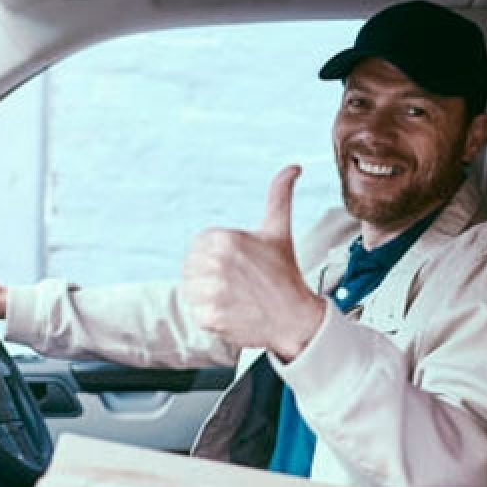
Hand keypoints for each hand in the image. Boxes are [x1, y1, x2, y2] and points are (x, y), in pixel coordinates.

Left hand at [181, 165, 325, 360]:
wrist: (295, 319)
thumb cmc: (285, 274)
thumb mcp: (279, 231)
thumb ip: (279, 196)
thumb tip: (293, 168)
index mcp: (226, 239)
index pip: (198, 245)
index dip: (215, 255)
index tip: (235, 266)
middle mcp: (216, 264)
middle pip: (191, 266)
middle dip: (209, 274)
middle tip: (235, 284)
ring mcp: (212, 292)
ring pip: (190, 289)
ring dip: (206, 294)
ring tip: (233, 297)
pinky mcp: (209, 317)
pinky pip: (195, 312)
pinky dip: (209, 315)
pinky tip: (231, 312)